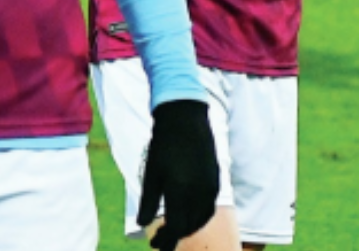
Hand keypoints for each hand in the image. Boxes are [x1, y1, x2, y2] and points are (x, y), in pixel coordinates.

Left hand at [136, 100, 218, 250]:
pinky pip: (208, 208)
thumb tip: (142, 224)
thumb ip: (147, 201)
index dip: (165, 240)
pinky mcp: (216, 181)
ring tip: (173, 231)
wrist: (186, 120)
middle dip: (175, 237)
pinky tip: (188, 216)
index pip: (175, 228)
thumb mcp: (151, 173)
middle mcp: (199, 194)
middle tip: (161, 242)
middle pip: (189, 226)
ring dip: (188, 228)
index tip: (155, 245)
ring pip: (201, 219)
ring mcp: (211, 188)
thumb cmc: (163, 146)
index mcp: (181, 192)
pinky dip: (198, 218)